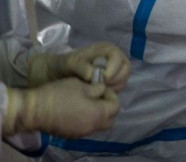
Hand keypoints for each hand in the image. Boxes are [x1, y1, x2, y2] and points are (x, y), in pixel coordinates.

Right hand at [4, 77, 119, 137]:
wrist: (34, 110)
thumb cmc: (59, 94)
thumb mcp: (81, 85)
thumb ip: (97, 88)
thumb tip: (102, 90)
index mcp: (97, 114)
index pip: (115, 107)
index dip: (112, 96)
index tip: (102, 89)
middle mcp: (92, 127)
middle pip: (110, 119)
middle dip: (108, 108)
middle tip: (99, 97)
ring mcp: (81, 133)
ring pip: (98, 125)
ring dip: (98, 115)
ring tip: (88, 102)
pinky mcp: (70, 135)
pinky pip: (86, 128)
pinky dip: (87, 120)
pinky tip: (78, 110)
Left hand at [28, 42, 130, 91]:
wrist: (59, 72)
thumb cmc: (66, 64)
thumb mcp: (71, 63)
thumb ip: (82, 67)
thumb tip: (94, 75)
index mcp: (106, 49)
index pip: (119, 58)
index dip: (113, 69)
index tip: (102, 79)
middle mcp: (113, 58)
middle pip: (125, 69)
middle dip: (115, 79)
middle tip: (102, 87)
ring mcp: (114, 69)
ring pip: (123, 79)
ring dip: (114, 86)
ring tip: (99, 90)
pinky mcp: (111, 79)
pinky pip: (117, 86)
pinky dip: (111, 91)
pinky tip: (99, 92)